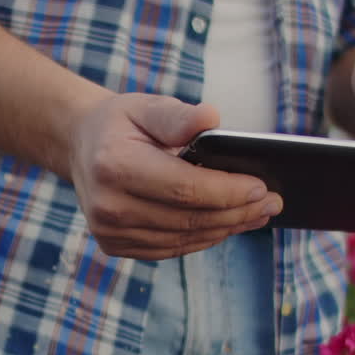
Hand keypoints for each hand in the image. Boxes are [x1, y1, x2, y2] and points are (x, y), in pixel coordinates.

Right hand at [67, 93, 282, 259]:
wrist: (81, 147)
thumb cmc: (121, 123)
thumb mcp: (146, 106)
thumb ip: (178, 115)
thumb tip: (212, 118)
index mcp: (114, 165)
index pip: (185, 188)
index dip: (228, 191)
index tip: (263, 187)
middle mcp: (108, 205)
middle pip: (188, 218)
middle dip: (237, 212)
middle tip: (273, 203)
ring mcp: (110, 231)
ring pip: (183, 238)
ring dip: (226, 228)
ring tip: (258, 215)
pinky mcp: (115, 245)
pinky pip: (170, 248)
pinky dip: (203, 238)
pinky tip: (227, 225)